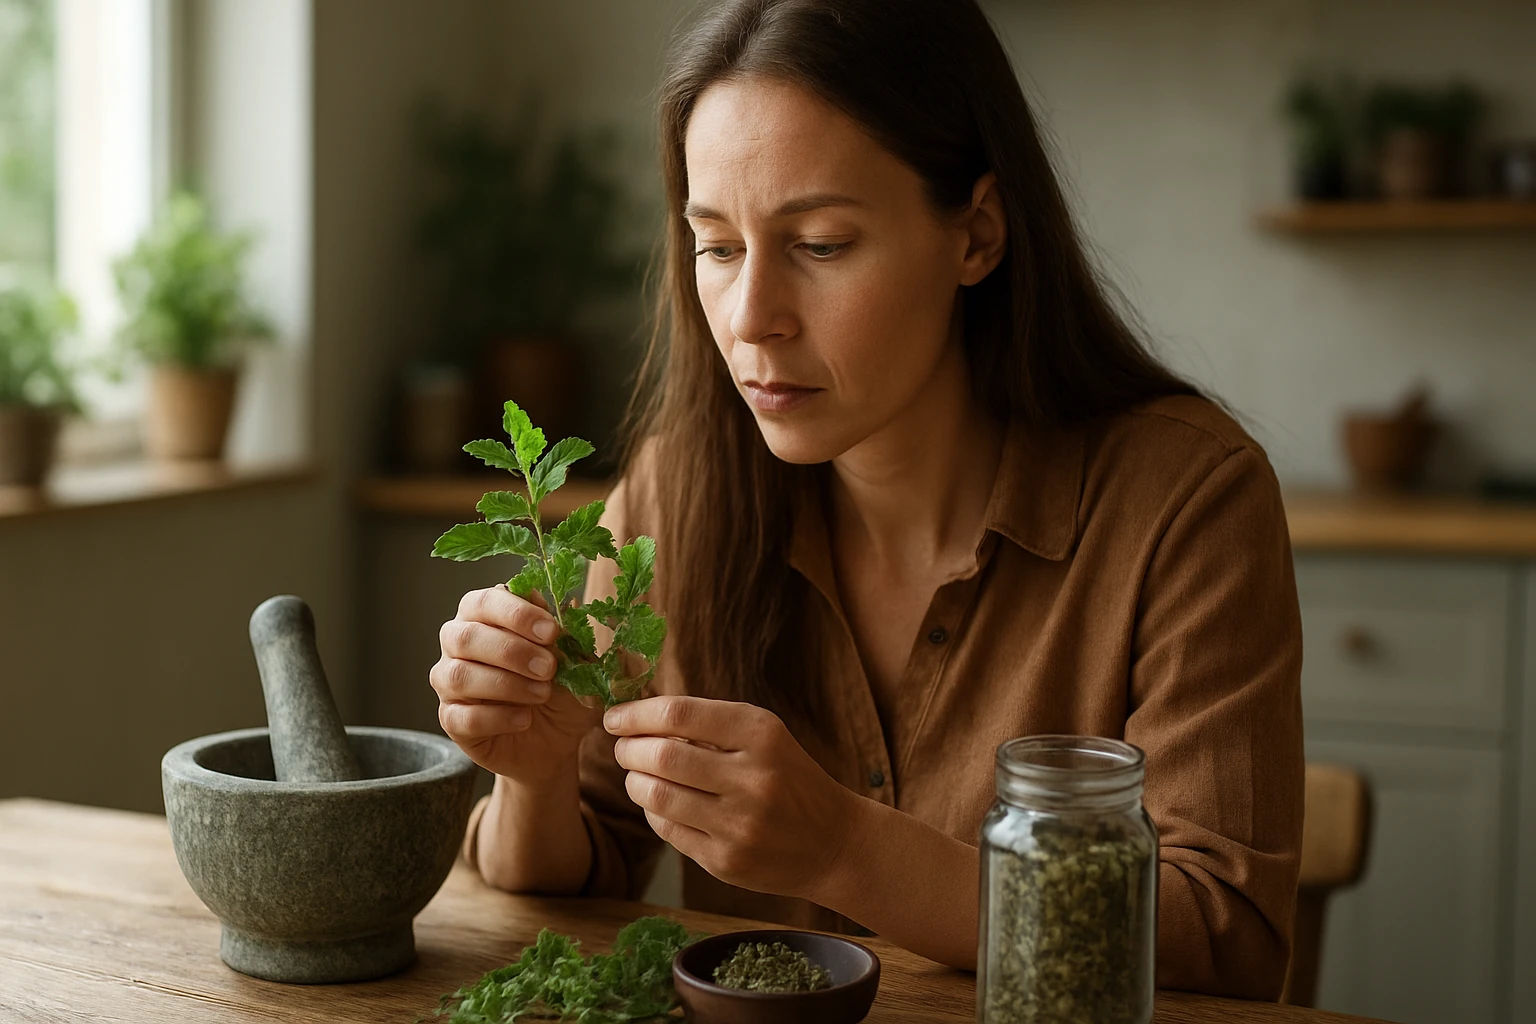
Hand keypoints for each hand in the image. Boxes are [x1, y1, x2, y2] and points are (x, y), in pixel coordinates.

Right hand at [432, 586, 602, 782]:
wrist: (557, 740)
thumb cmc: (561, 688)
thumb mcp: (574, 661)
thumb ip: (566, 634)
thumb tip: (566, 605)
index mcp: (484, 616)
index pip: (485, 601)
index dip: (517, 613)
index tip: (551, 631)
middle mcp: (457, 644)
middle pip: (465, 636)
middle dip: (512, 651)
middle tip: (548, 667)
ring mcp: (449, 683)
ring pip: (459, 675)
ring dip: (507, 684)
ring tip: (541, 693)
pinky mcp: (451, 720)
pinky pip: (462, 716)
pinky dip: (498, 717)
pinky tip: (525, 719)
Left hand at [603, 695, 863, 903]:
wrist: (833, 843)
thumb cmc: (789, 779)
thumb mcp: (764, 737)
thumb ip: (708, 724)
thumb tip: (638, 717)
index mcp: (761, 734)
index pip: (680, 714)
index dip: (637, 714)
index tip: (615, 717)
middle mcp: (752, 777)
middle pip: (662, 755)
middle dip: (629, 749)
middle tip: (622, 747)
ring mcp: (739, 824)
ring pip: (656, 796)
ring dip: (634, 781)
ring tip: (636, 775)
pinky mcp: (726, 860)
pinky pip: (668, 829)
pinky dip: (653, 811)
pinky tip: (659, 803)